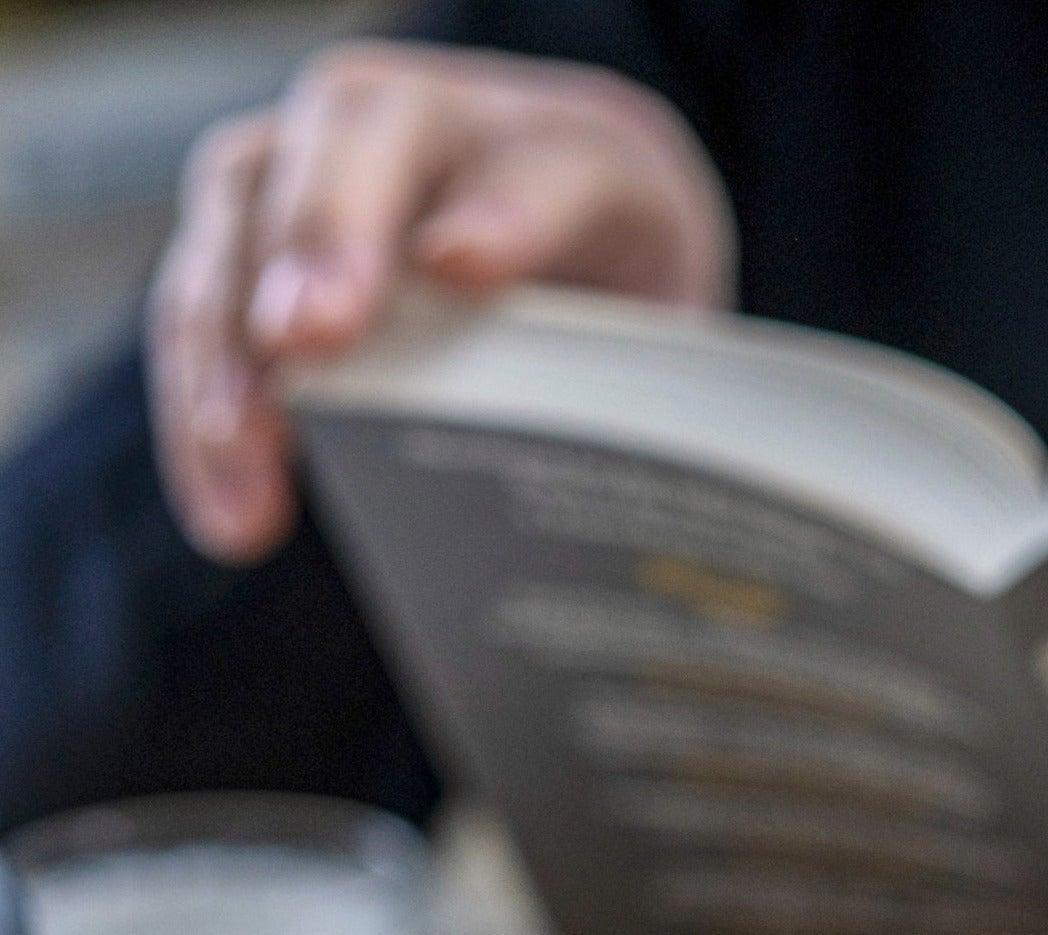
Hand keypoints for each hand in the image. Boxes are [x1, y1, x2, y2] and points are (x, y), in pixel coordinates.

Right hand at [148, 40, 735, 563]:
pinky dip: (204, 397)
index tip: (458, 267)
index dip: (506, 215)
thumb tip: (594, 519)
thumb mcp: (662, 355)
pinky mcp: (255, 214)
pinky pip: (204, 291)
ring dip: (232, 342)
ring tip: (243, 463)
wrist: (569, 255)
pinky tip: (227, 502)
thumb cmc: (620, 320)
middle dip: (327, 238)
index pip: (547, 167)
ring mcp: (329, 152)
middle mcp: (439, 120)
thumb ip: (635, 397)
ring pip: (248, 203)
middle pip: (362, 137)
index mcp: (578, 151)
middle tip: (305, 343)